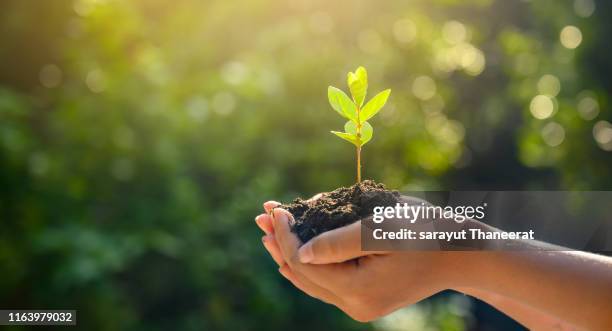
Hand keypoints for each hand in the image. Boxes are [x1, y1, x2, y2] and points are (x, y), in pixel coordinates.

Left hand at [255, 201, 457, 321]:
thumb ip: (338, 241)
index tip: (274, 208)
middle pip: (303, 275)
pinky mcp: (365, 298)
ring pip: (312, 281)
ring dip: (289, 253)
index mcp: (358, 290)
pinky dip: (309, 262)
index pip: (304, 263)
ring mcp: (360, 305)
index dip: (285, 235)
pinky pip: (326, 282)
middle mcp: (355, 305)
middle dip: (280, 243)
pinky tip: (295, 248)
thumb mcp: (381, 228)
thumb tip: (300, 251)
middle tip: (261, 216)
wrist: (461, 253)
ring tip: (270, 230)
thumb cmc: (425, 232)